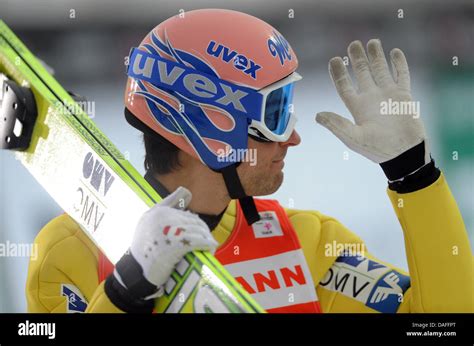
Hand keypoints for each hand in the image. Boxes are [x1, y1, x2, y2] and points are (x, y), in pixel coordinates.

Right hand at [105, 187, 217, 311]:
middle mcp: (164, 218)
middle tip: (208, 242)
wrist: (135, 271)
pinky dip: (207, 245)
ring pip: (198, 231)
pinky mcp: (175, 246)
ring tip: (210, 247)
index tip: (201, 234)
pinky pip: (198, 241)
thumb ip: (168, 203)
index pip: (188, 215)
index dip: (197, 225)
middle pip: (194, 222)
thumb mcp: (149, 219)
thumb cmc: (144, 247)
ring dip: (207, 239)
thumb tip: (186, 190)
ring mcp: (169, 232)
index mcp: (159, 211)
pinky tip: (210, 249)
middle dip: (204, 232)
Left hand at [316, 39, 429, 169]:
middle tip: (354, 44)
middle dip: (358, 59)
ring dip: (376, 57)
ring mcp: (387, 96)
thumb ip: (336, 125)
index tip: (333, 59)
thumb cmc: (378, 149)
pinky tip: (395, 52)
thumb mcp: (354, 138)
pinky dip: (399, 64)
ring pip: (380, 70)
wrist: (405, 154)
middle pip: (362, 73)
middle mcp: (371, 99)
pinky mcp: (403, 96)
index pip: (345, 86)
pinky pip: (401, 76)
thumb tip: (317, 116)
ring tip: (372, 42)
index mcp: (357, 107)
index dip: (338, 73)